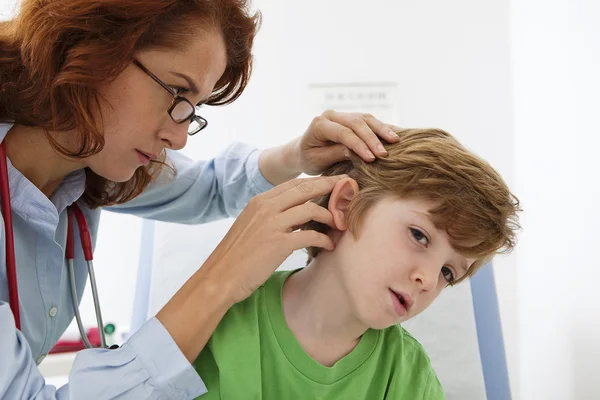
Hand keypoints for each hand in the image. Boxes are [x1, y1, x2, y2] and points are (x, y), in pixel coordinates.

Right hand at [199, 175, 344, 303]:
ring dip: (330, 216)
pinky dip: (324, 239)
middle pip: (306, 190)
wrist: (219, 277)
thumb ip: (270, 215)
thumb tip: (295, 213)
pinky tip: (329, 246)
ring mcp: (272, 224)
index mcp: (259, 201)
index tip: (334, 182)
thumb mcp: (251, 226)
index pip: (294, 184)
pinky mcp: (278, 243)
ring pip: (311, 209)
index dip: (317, 182)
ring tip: (339, 224)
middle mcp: (266, 207)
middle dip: (330, 187)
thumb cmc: (236, 256)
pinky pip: (311, 235)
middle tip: (349, 189)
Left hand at [294, 110, 400, 174]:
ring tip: (396, 141)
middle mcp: (332, 115)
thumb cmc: (308, 158)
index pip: (343, 133)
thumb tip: (354, 152)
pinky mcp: (352, 118)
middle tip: (385, 154)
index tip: (371, 159)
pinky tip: (396, 133)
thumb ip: (334, 154)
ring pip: (366, 118)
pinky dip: (383, 127)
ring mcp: (343, 115)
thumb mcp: (317, 161)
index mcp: (319, 124)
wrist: (304, 151)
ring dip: (382, 130)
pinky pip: (370, 120)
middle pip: (357, 123)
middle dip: (372, 138)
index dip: (359, 145)